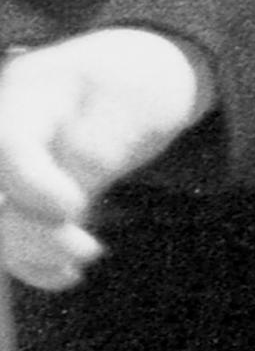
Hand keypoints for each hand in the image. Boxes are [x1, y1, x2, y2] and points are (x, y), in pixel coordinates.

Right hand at [0, 30, 208, 289]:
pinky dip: (31, 259)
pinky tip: (64, 274)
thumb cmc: (142, 81)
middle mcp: (5, 130)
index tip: (74, 208)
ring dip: (29, 250)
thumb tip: (66, 207)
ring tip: (82, 258)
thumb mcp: (134, 102)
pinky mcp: (23, 193)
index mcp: (27, 93)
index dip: (32, 186)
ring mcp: (9, 164)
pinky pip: (11, 232)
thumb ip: (97, 148)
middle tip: (87, 249)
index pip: (7, 145)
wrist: (145, 76)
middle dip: (27, 229)